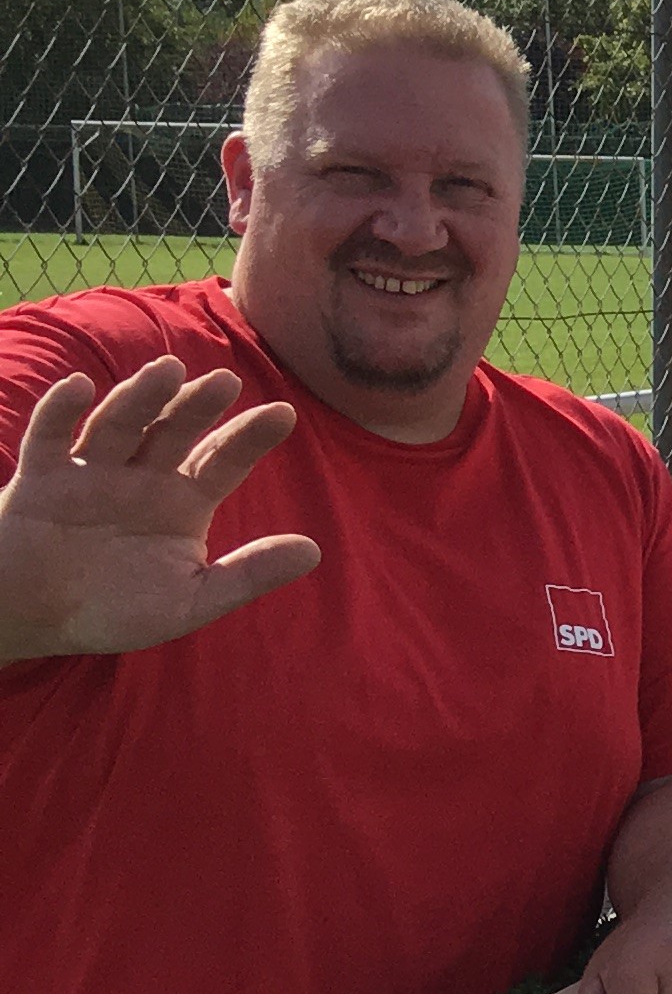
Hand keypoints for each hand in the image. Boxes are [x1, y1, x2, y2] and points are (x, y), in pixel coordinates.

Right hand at [0, 360, 317, 662]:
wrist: (34, 622)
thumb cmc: (115, 610)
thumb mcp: (190, 600)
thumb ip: (247, 575)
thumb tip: (314, 550)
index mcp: (182, 500)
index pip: (223, 460)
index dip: (251, 437)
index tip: (284, 413)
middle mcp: (141, 477)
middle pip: (174, 432)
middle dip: (198, 407)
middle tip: (226, 382)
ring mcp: (91, 472)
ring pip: (118, 425)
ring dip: (140, 398)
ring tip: (167, 372)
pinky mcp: (40, 479)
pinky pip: (49, 438)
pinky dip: (60, 411)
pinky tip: (77, 386)